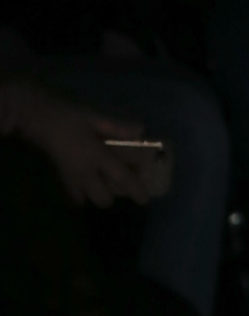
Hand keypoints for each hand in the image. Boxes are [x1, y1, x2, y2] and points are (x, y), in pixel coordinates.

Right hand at [1, 82, 171, 207]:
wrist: (37, 117)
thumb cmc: (68, 115)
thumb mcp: (95, 117)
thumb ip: (118, 127)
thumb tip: (141, 131)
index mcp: (97, 156)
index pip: (121, 178)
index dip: (135, 190)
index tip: (145, 200)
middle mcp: (85, 172)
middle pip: (103, 198)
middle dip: (115, 195)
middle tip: (122, 183)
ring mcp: (71, 176)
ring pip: (88, 199)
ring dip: (99, 195)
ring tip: (105, 183)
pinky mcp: (60, 175)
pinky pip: (73, 195)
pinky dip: (82, 195)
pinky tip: (87, 185)